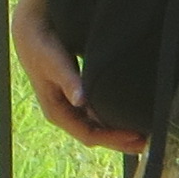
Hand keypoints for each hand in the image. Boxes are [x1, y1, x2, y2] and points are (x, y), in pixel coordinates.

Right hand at [11, 0, 145, 155]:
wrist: (31, 33)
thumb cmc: (41, 47)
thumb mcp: (54, 63)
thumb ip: (68, 80)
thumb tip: (80, 100)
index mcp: (57, 112)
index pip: (89, 134)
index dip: (113, 139)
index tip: (135, 136)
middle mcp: (64, 114)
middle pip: (96, 136)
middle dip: (120, 141)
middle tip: (147, 144)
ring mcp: (71, 107)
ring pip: (98, 127)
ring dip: (119, 132)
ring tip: (144, 133)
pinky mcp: (78, 97)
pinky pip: (98, 115)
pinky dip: (113, 119)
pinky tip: (128, 116)